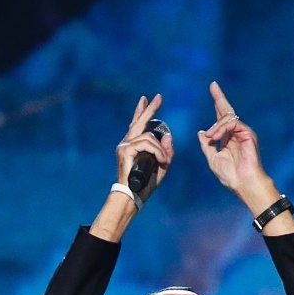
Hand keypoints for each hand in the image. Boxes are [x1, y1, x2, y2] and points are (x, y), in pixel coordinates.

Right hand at [93, 95, 176, 241]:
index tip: (146, 99)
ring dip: (161, 150)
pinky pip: (147, 144)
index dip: (142, 111)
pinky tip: (160, 161)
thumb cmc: (144, 185)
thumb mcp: (161, 166)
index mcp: (134, 145)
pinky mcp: (125, 151)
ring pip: (149, 137)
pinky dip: (157, 152)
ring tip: (164, 161)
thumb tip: (169, 136)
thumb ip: (166, 152)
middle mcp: (127, 143)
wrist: (132, 196)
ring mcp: (124, 146)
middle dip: (150, 109)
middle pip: (139, 122)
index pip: (138, 124)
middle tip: (158, 98)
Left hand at [196, 81, 276, 210]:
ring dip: (215, 126)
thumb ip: (207, 145)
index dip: (217, 104)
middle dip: (219, 98)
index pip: (221, 118)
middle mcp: (236, 133)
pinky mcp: (248, 133)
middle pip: (227, 111)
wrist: (242, 182)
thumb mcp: (212, 158)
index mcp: (227, 138)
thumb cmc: (229, 174)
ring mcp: (243, 132)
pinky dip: (222, 129)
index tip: (213, 90)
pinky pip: (233, 124)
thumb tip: (201, 132)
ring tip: (211, 136)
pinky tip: (216, 136)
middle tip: (213, 85)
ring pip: (227, 119)